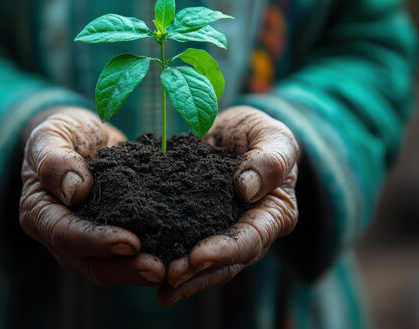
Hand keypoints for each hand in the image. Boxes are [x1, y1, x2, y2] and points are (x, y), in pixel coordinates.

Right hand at [20, 107, 164, 286]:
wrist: (86, 136)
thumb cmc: (63, 133)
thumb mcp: (50, 135)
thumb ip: (54, 160)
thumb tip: (75, 191)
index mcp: (40, 214)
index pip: (66, 235)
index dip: (97, 242)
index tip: (129, 242)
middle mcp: (62, 237)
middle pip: (92, 264)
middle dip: (125, 269)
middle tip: (158, 269)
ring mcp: (90, 241)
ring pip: (114, 267)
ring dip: (142, 271)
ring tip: (172, 269)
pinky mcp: (115, 236)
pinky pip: (133, 254)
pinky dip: (154, 255)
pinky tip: (178, 255)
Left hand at [157, 106, 298, 305]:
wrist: (231, 131)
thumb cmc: (260, 133)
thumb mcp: (274, 137)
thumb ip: (270, 160)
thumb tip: (245, 189)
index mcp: (274, 214)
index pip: (251, 238)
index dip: (226, 250)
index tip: (199, 257)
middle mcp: (250, 231)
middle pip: (227, 261)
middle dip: (199, 273)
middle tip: (171, 278)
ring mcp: (222, 231)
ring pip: (205, 262)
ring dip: (184, 276)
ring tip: (159, 287)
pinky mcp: (196, 224)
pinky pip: (182, 242)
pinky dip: (166, 254)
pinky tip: (143, 264)